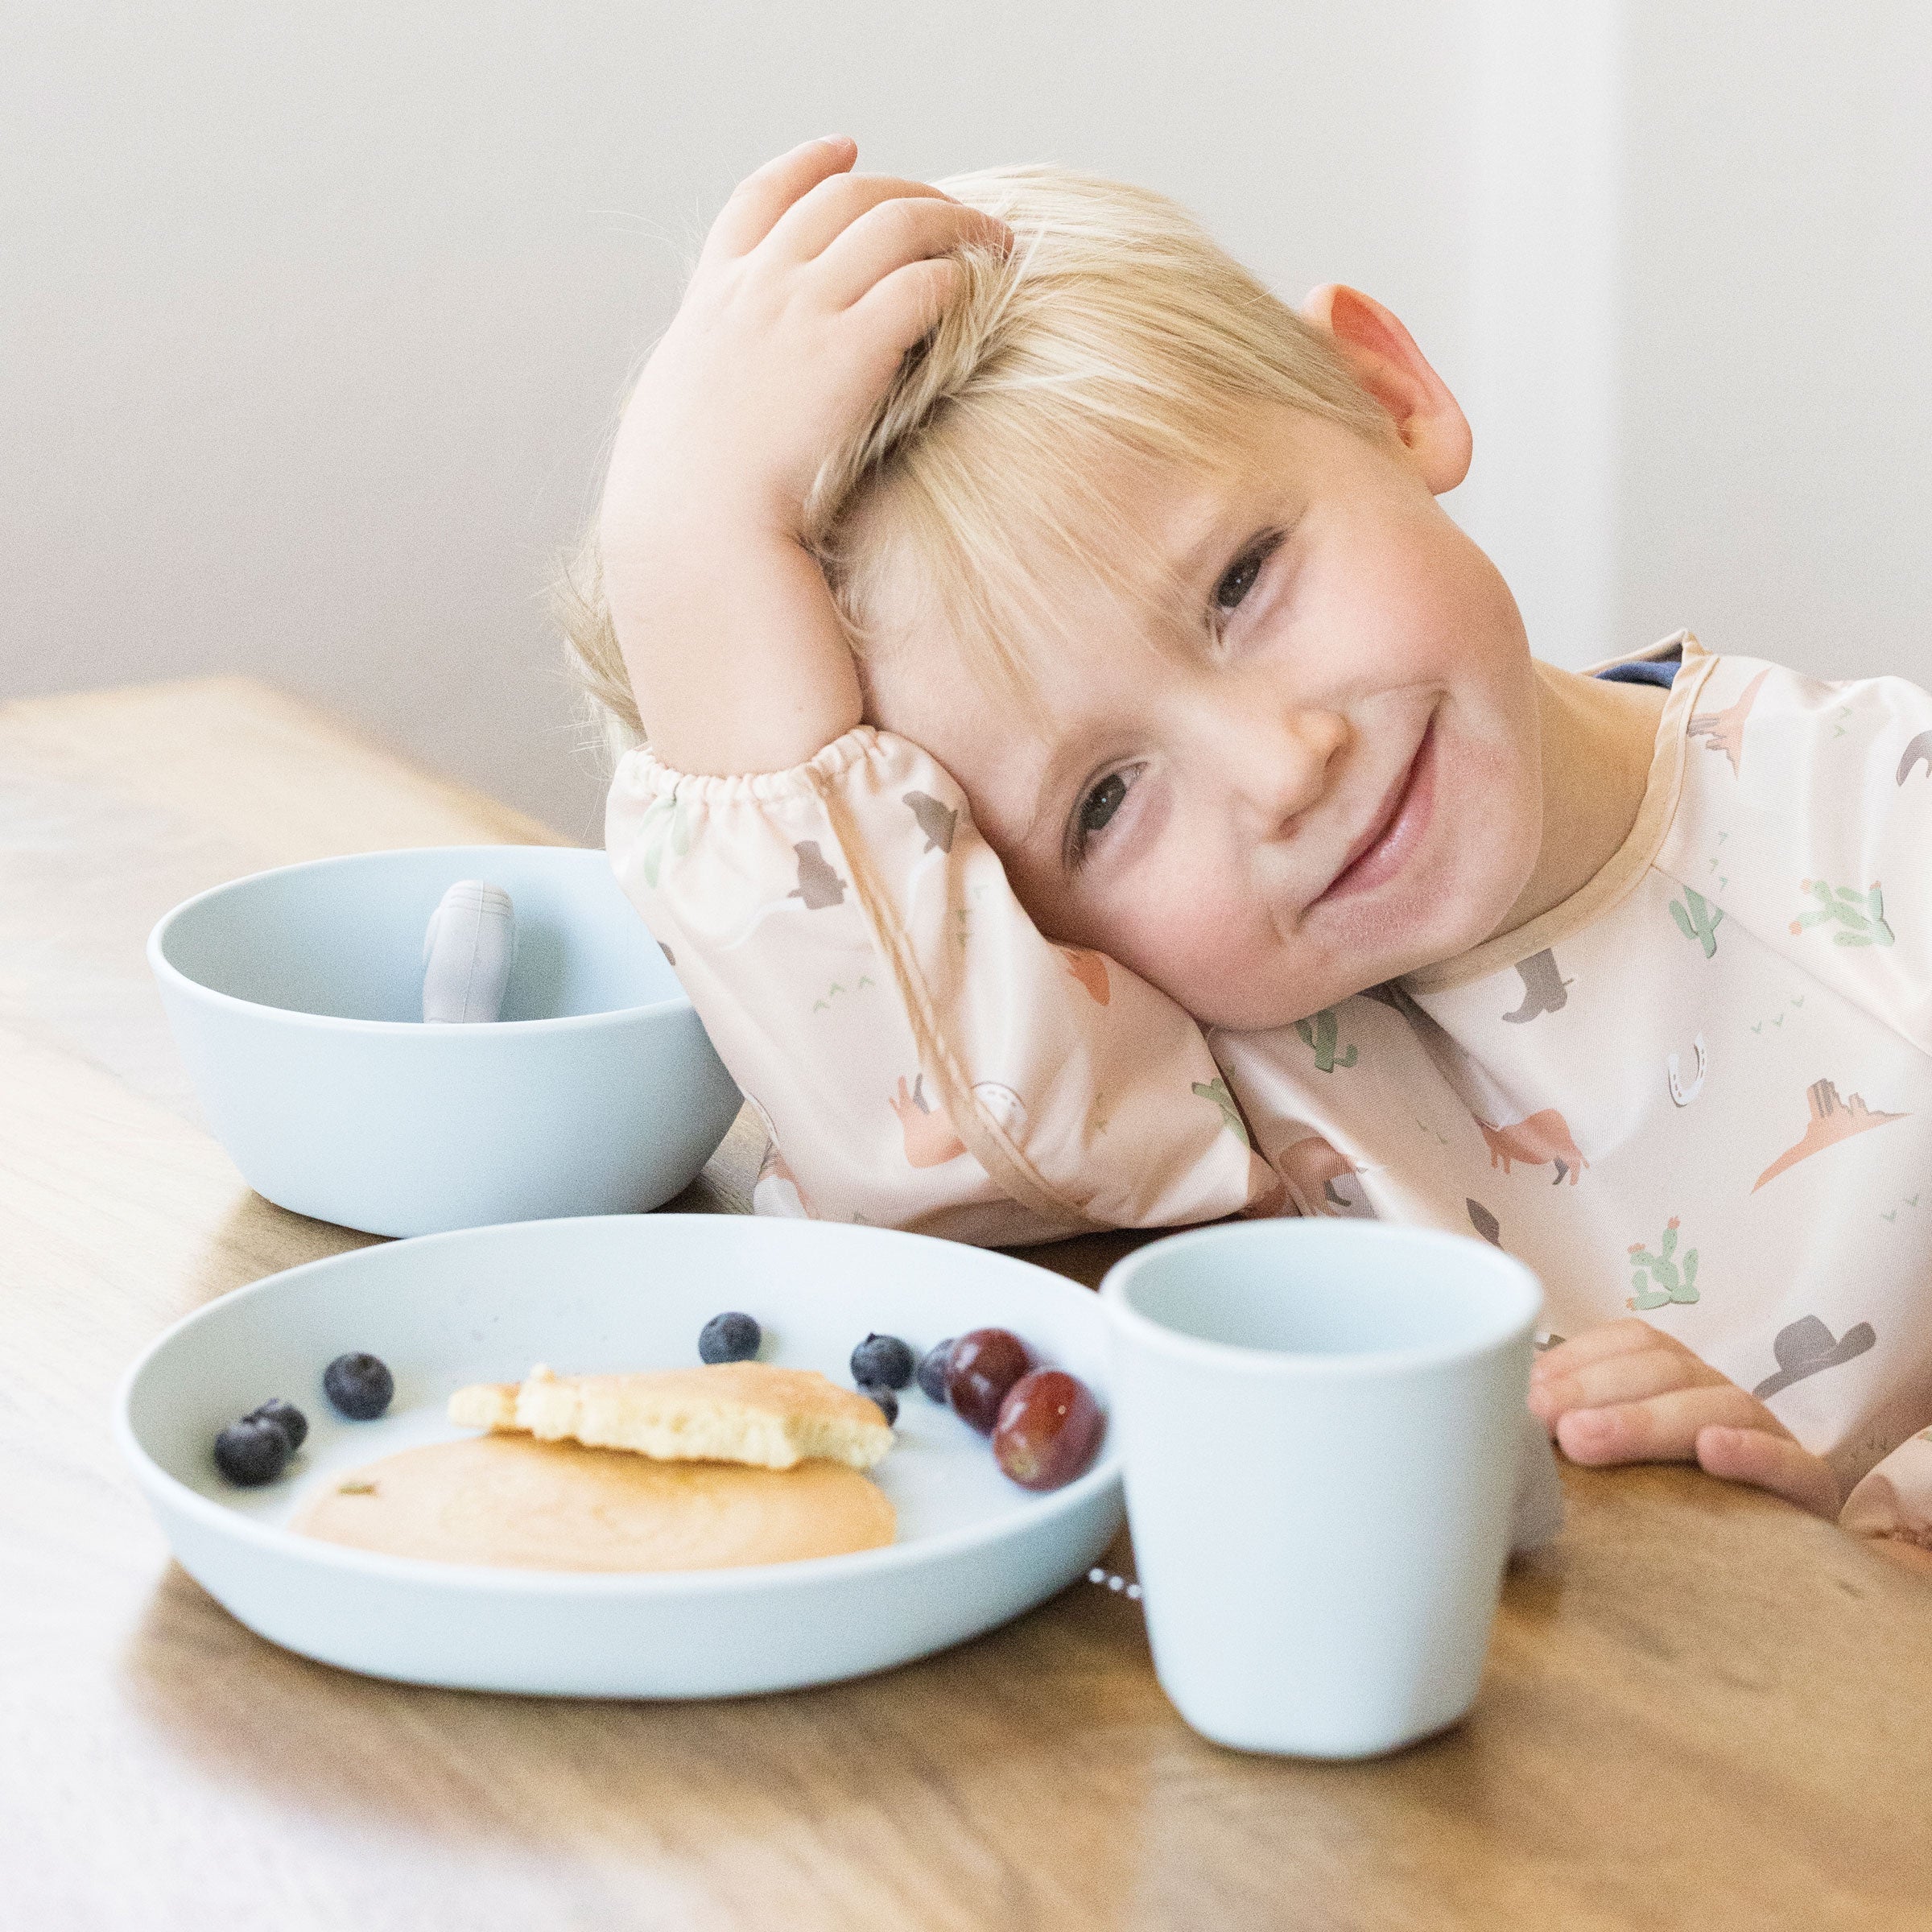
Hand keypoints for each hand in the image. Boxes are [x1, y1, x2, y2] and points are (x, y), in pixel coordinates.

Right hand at [598, 138, 1008, 772]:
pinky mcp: (851, 347)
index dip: (808, 165)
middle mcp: (759, 287)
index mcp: (714, 299)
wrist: (695, 527)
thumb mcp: (680, 420)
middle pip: (841, 197)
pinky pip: (922, 281)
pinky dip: (958, 274)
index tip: (845, 149)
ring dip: (953, 221)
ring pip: (893, 220)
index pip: (760, 198)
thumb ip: (711, 384)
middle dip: (905, 188)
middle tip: (953, 209)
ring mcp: (803, 310)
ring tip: (996, 241)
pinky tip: (983, 291)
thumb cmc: (686, 502)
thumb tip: (724, 406)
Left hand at [1529, 1319, 1842, 1517]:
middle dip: (1596, 1389)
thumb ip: (1572, 1438)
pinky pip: (1792, 1464)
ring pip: (1718, 1406)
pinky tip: (1712, 1454)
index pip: (1633, 1343)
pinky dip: (1753, 1453)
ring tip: (1585, 1440)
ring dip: (1647, 1419)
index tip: (1526, 1391)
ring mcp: (1769, 1437)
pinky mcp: (1808, 1489)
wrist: (1767, 1580)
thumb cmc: (1667, 1511)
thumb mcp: (1614, 1471)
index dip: (1579, 1358)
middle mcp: (1720, 1397)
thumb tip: (1501, 1427)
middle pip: (1666, 1369)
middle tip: (1544, 1420)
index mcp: (1675, 1381)